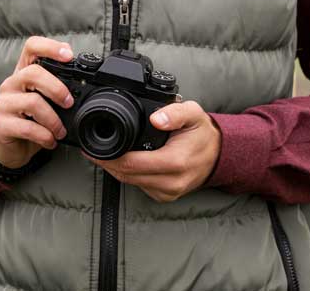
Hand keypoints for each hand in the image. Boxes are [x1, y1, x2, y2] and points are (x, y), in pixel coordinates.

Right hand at [0, 36, 74, 168]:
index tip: (69, 56)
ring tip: (60, 131)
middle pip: (33, 73)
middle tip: (69, 103)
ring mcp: (3, 104)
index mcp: (24, 72)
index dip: (50, 47)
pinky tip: (50, 140)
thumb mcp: (45, 100)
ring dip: (53, 120)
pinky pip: (27, 128)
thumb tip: (83, 81)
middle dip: (57, 88)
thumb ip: (58, 87)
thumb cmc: (31, 120)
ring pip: (32, 102)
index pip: (31, 47)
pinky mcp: (0, 125)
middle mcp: (11, 84)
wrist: (10, 147)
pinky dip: (45, 136)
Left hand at [87, 100, 221, 202]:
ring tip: (101, 154)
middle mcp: (171, 181)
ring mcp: (168, 192)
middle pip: (126, 175)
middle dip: (106, 163)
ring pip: (130, 183)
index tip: (93, 148)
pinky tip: (121, 162)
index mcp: (175, 162)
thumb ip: (175, 112)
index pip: (132, 164)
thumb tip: (156, 118)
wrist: (218, 155)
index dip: (108, 157)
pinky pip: (139, 186)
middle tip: (91, 150)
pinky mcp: (165, 196)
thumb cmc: (202, 133)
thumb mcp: (193, 114)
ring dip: (114, 169)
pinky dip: (127, 175)